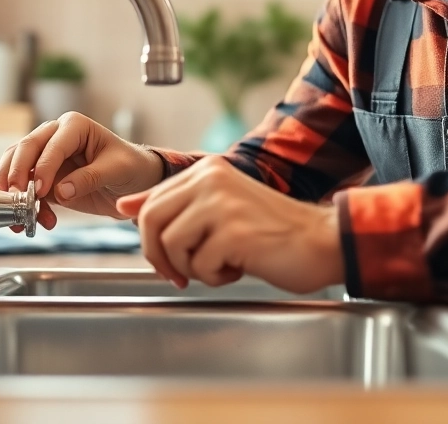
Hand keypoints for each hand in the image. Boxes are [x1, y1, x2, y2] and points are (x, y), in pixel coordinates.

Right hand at [0, 112, 164, 230]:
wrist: (134, 183)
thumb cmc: (130, 167)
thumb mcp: (117, 170)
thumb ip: (90, 178)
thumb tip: (60, 191)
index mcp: (74, 126)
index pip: (52, 144)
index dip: (44, 167)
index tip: (40, 190)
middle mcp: (55, 136)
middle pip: (25, 150)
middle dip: (17, 175)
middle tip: (16, 199)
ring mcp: (46, 156)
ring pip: (17, 167)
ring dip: (14, 192)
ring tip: (20, 217)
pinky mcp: (44, 178)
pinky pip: (27, 190)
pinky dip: (28, 207)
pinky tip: (42, 221)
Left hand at [115, 156, 343, 293]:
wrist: (323, 241)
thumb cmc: (273, 231)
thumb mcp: (219, 208)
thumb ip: (173, 204)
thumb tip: (124, 205)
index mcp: (207, 170)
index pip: (150, 203)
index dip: (151, 240)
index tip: (168, 261)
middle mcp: (211, 179)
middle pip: (151, 221)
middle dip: (160, 256)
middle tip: (181, 275)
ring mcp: (222, 203)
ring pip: (171, 244)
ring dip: (192, 268)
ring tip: (222, 265)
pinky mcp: (234, 232)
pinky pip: (199, 265)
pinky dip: (216, 277)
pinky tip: (241, 267)